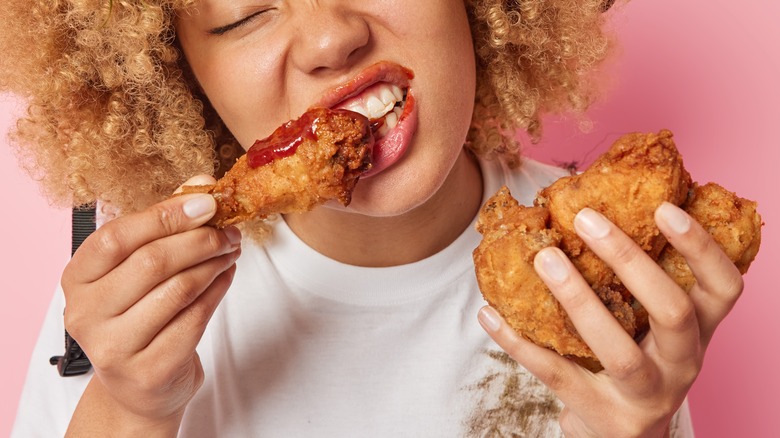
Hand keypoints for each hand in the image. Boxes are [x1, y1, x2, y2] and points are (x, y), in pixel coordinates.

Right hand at [62, 175, 241, 427]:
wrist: (140, 385)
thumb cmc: (139, 314)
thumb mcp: (138, 268)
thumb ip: (164, 223)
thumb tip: (202, 182)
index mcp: (77, 279)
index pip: (116, 237)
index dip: (165, 215)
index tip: (208, 202)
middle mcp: (86, 313)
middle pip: (152, 262)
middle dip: (200, 240)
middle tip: (230, 230)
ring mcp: (114, 346)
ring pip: (178, 289)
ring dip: (215, 263)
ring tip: (232, 249)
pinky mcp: (148, 369)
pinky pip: (195, 318)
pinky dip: (219, 291)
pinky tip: (227, 276)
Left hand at [478, 202, 742, 436]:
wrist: (627, 433)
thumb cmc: (638, 361)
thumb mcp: (654, 326)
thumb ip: (639, 284)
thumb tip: (589, 210)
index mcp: (700, 330)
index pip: (723, 286)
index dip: (700, 247)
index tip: (665, 208)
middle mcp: (682, 363)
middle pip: (673, 312)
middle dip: (630, 261)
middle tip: (586, 219)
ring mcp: (646, 395)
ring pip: (618, 350)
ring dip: (578, 299)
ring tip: (544, 258)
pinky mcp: (603, 414)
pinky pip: (556, 374)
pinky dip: (517, 341)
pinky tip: (489, 313)